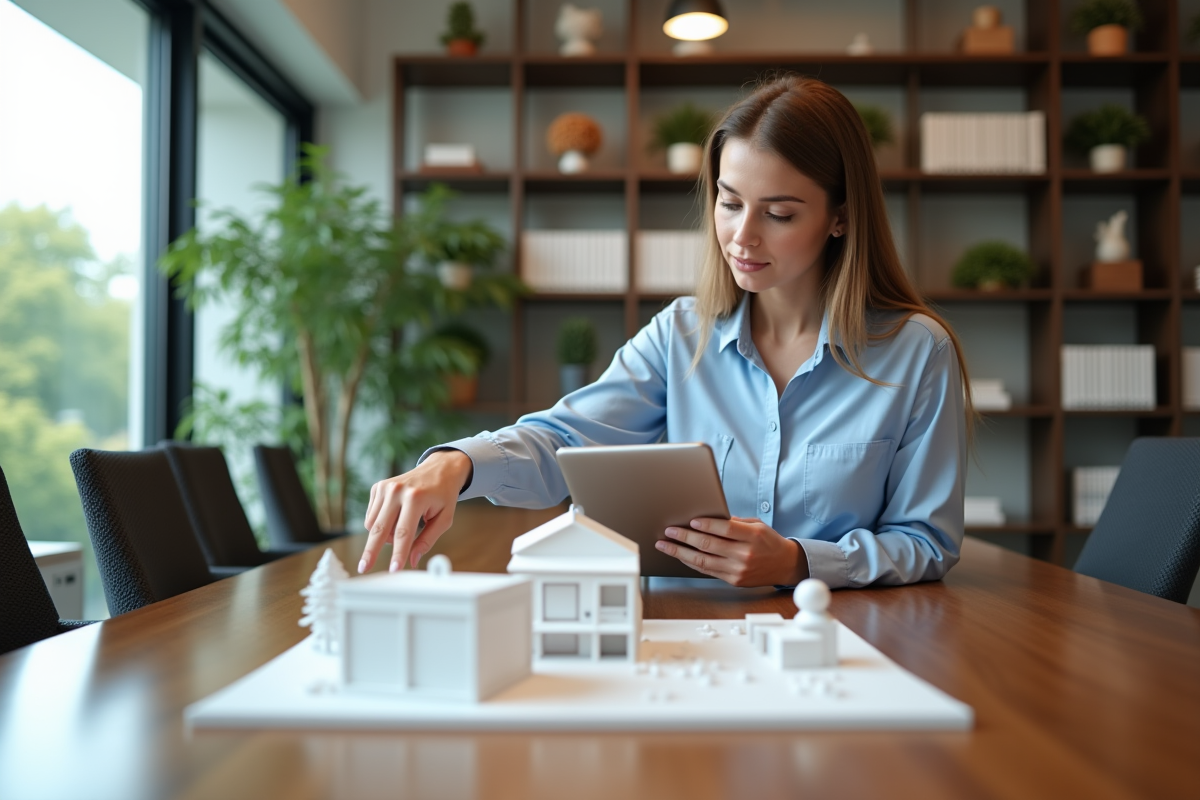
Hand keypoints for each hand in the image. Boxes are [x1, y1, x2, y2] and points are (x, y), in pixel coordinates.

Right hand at [359, 450, 472, 573]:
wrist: (439, 469)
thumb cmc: (444, 495)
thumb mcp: (444, 518)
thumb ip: (427, 540)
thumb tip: (413, 560)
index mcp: (416, 498)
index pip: (404, 533)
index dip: (398, 553)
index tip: (393, 569)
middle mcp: (397, 491)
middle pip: (380, 529)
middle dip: (371, 551)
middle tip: (363, 568)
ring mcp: (384, 488)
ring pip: (373, 524)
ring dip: (383, 536)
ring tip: (402, 529)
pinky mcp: (377, 487)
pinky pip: (371, 516)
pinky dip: (380, 524)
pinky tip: (396, 517)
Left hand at [654, 516, 809, 586]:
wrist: (785, 565)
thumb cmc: (768, 541)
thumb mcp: (757, 525)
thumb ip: (734, 522)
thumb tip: (707, 519)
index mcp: (752, 536)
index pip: (725, 529)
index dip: (706, 525)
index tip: (690, 521)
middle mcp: (745, 554)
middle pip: (709, 545)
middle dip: (685, 537)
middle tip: (669, 531)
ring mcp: (738, 569)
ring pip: (703, 561)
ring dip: (681, 552)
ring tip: (665, 545)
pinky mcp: (733, 580)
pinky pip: (707, 571)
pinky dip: (691, 563)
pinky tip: (680, 556)